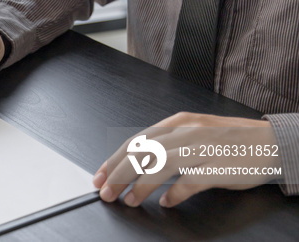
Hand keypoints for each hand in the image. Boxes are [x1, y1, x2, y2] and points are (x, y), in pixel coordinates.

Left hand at [92, 112, 281, 207]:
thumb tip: (135, 163)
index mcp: (178, 122)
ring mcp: (203, 148)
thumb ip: (166, 144)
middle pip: (142, 153)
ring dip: (140, 185)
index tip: (99, 176)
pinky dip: (175, 193)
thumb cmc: (230, 140)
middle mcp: (187, 132)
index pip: (136, 141)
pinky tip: (166, 202)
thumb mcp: (193, 133)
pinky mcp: (218, 166)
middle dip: (119, 175)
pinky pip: (190, 181)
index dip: (114, 160)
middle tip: (106, 192)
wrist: (271, 141)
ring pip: (160, 165)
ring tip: (129, 200)